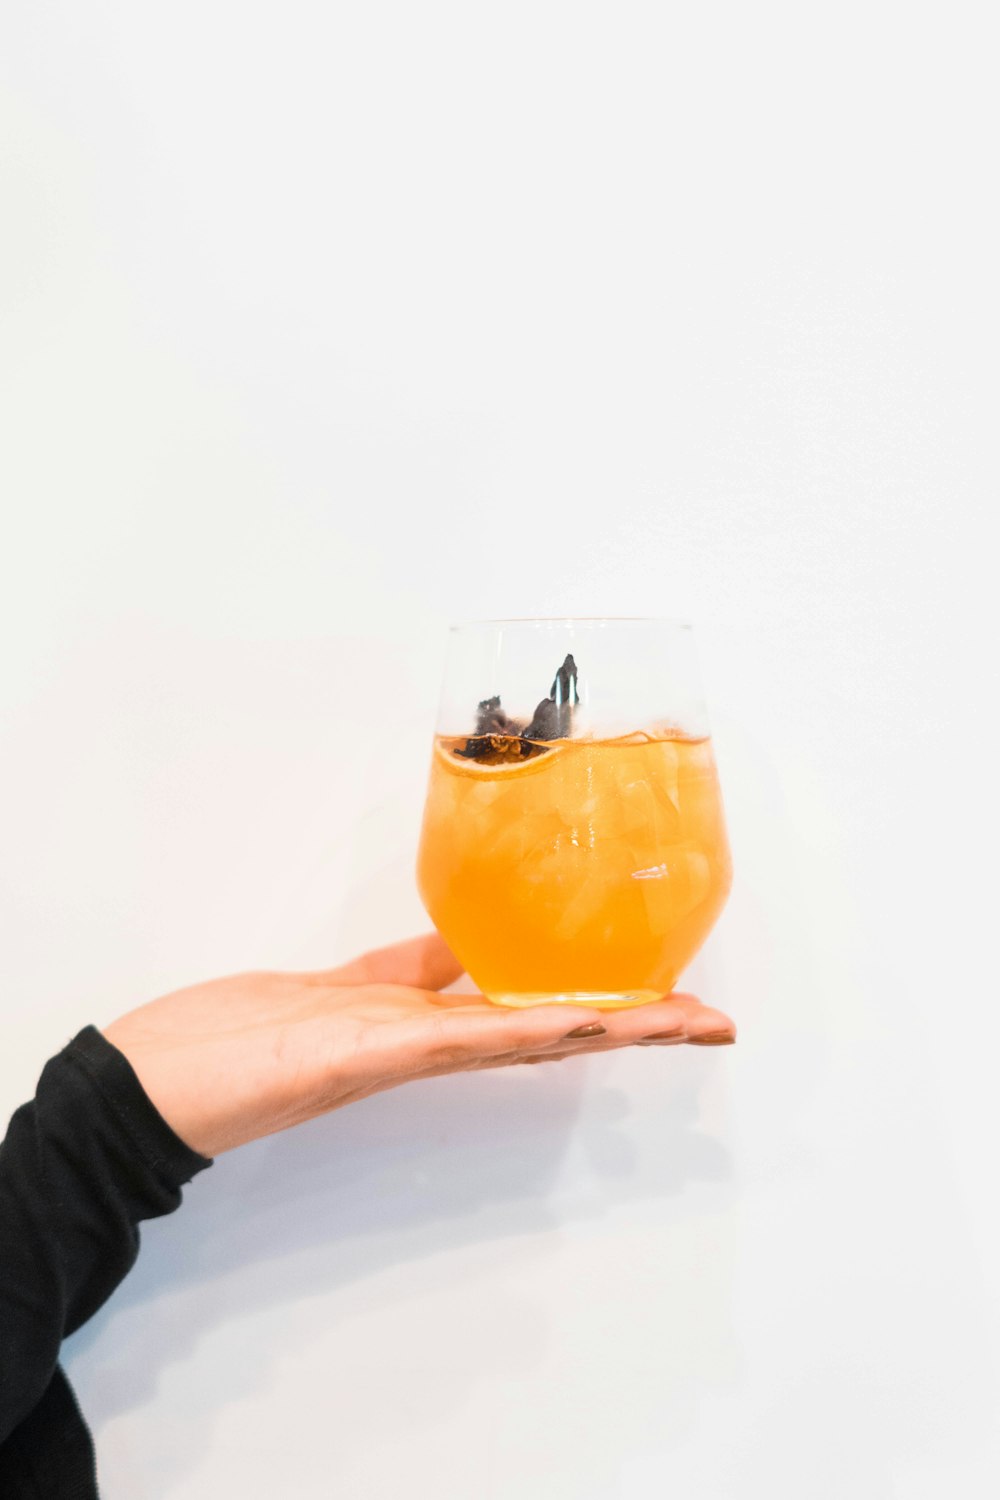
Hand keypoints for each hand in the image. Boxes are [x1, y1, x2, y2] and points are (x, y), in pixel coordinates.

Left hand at [102, 934, 735, 1156]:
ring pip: (521, 1036)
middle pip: (547, 1030)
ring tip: (679, 1023)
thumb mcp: (337, 990)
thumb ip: (404, 972)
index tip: (670, 1002)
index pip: (532, 1012)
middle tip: (714, 1023)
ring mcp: (398, 1050)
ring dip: (604, 1030)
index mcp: (419, 1024)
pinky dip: (520, 1030)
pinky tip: (574, 1025)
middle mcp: (423, 1044)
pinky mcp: (362, 1051)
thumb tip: (459, 947)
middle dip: (633, 1025)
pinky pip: (457, 1037)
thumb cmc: (234, 1040)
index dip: (605, 1008)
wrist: (151, 1088)